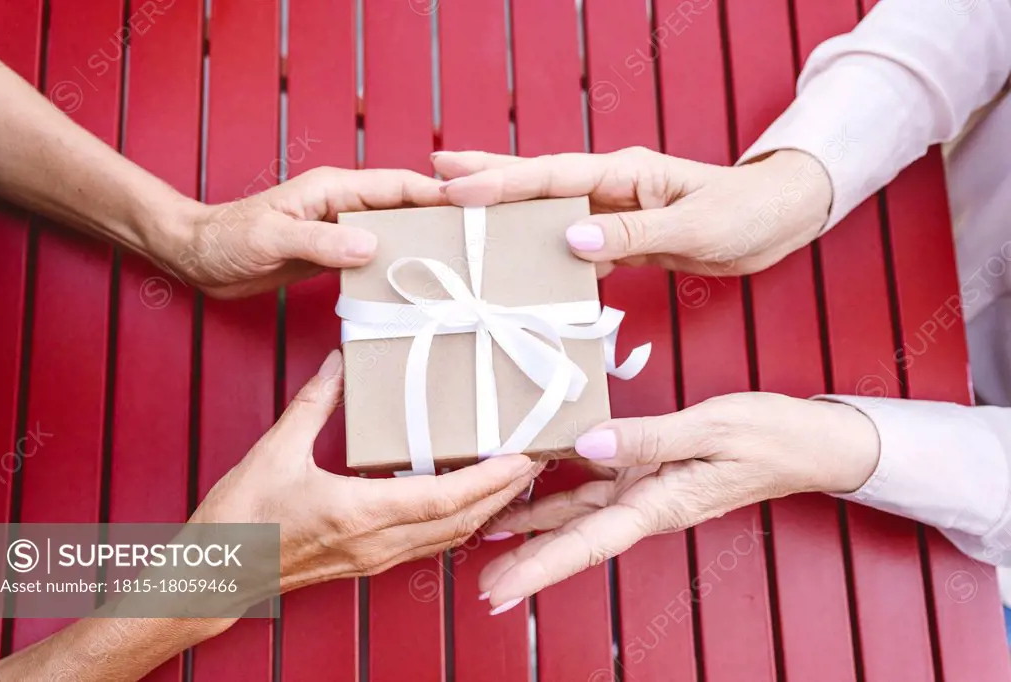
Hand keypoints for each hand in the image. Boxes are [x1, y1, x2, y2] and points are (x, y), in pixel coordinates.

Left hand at [162, 168, 444, 297]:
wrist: (197, 259)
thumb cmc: (226, 240)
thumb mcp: (271, 239)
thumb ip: (320, 241)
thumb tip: (372, 246)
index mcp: (332, 188)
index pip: (396, 185)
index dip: (435, 194)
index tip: (471, 209)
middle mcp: (342, 205)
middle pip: (403, 207)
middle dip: (439, 220)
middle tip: (476, 245)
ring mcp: (339, 229)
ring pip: (393, 233)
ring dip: (420, 247)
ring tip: (455, 269)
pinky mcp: (332, 254)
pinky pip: (374, 257)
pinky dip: (394, 267)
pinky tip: (411, 287)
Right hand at [191, 350, 538, 608]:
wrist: (214, 576)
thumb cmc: (241, 521)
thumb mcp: (276, 450)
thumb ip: (315, 403)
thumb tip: (342, 363)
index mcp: (361, 513)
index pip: (446, 499)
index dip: (491, 479)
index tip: (524, 457)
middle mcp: (379, 543)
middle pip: (462, 521)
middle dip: (505, 492)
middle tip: (536, 461)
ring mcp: (376, 558)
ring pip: (450, 537)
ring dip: (486, 508)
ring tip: (512, 477)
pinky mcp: (368, 563)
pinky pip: (429, 544)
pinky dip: (458, 521)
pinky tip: (466, 500)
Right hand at [432, 147, 831, 276]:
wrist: (778, 220)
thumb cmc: (745, 214)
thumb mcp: (694, 226)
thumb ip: (634, 233)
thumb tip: (572, 238)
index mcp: (624, 173)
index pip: (553, 176)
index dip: (502, 184)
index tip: (455, 189)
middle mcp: (611, 187)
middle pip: (538, 184)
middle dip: (485, 180)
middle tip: (431, 178)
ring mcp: (614, 211)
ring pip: (549, 214)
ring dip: (508, 217)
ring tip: (459, 217)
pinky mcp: (623, 237)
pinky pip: (575, 245)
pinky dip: (545, 253)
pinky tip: (523, 267)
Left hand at [475, 393, 878, 611]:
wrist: (807, 442)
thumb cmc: (768, 435)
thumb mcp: (710, 428)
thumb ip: (647, 436)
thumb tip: (585, 441)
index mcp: (659, 505)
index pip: (589, 543)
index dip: (542, 567)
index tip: (504, 593)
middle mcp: (645, 505)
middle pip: (575, 540)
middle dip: (528, 563)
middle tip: (482, 587)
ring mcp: (643, 490)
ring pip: (576, 514)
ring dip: (533, 527)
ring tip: (486, 536)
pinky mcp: (645, 470)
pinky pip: (592, 483)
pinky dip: (558, 487)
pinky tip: (528, 486)